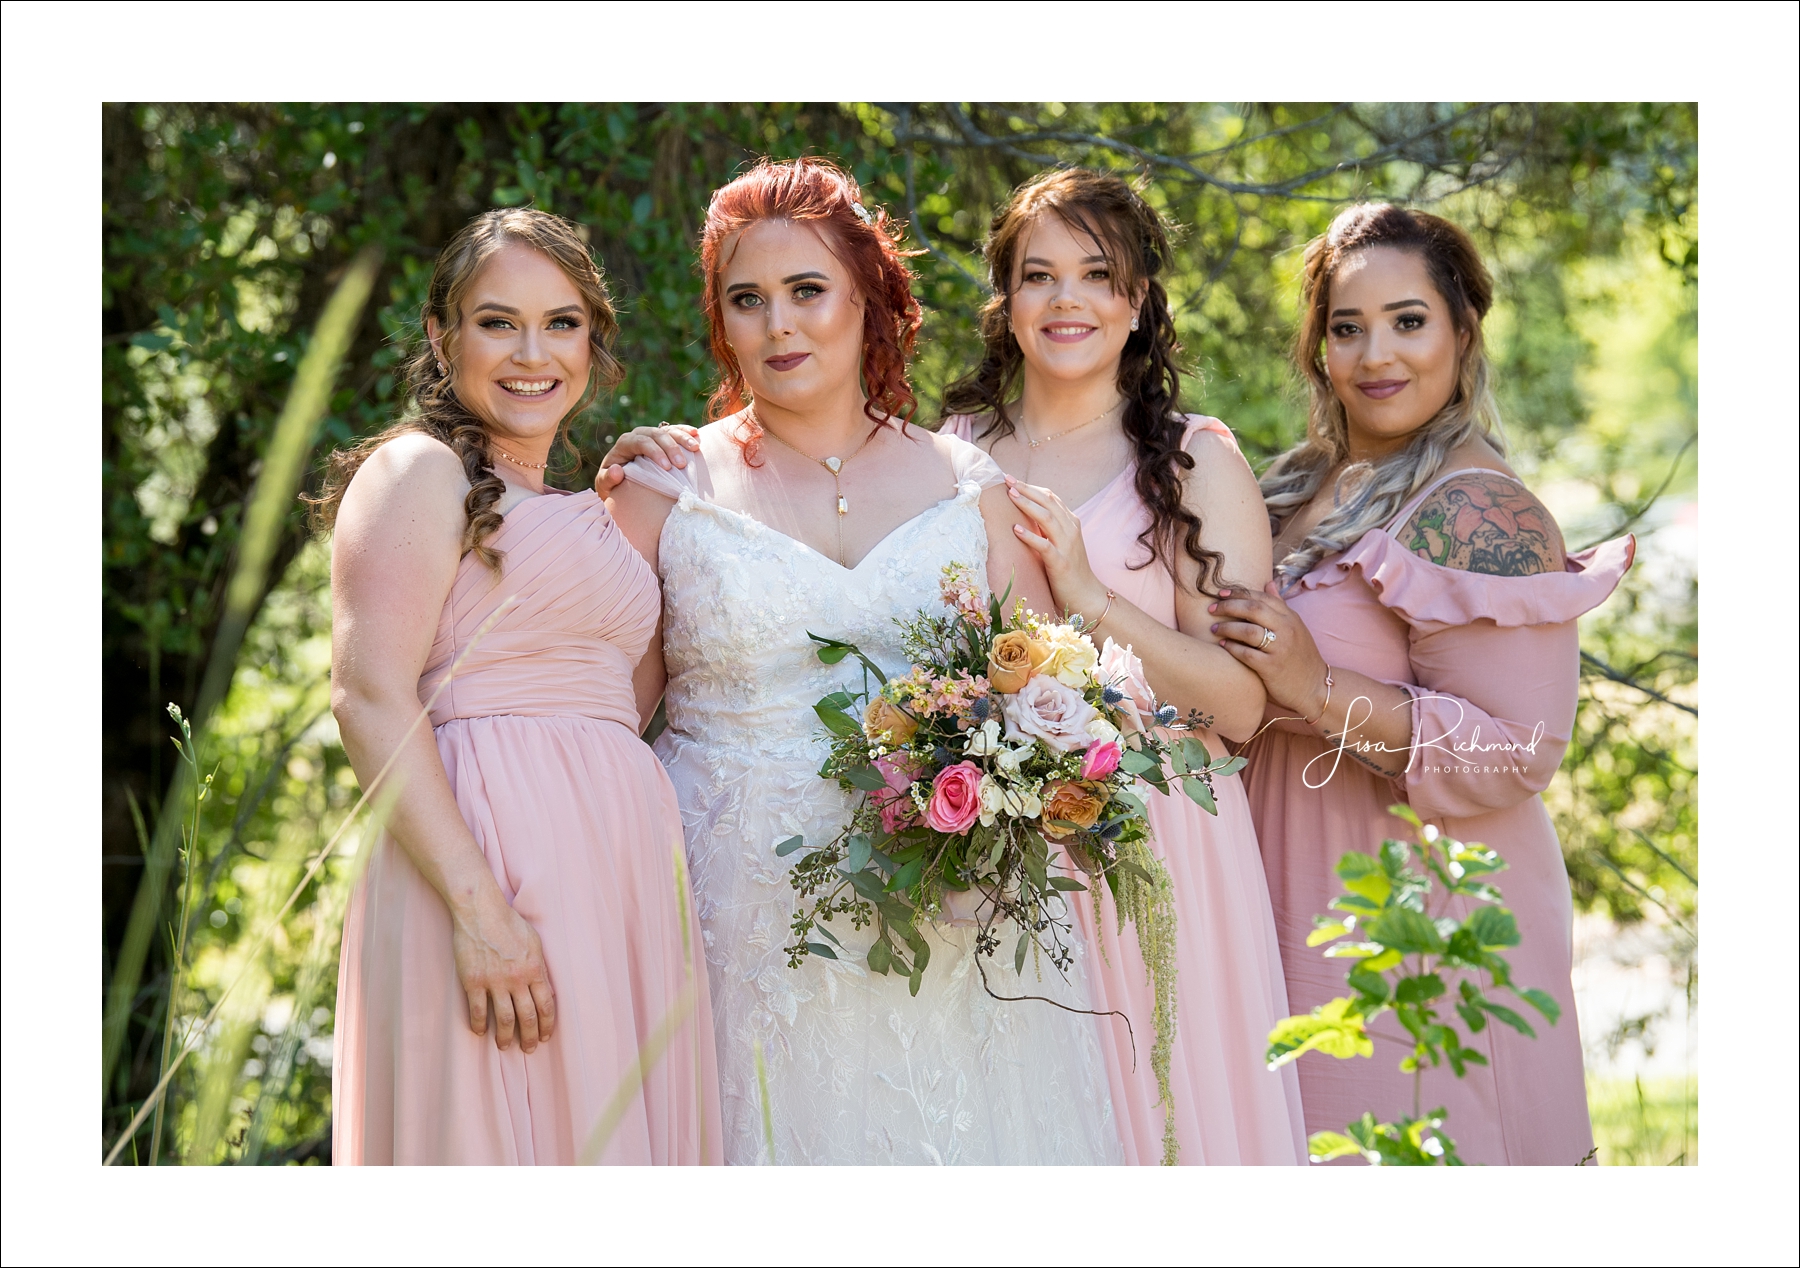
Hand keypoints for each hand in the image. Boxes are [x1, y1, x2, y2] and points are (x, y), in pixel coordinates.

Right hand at [450, 884, 556, 1052]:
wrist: (481, 911)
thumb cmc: (509, 923)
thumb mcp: (534, 942)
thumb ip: (540, 967)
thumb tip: (547, 990)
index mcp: (535, 969)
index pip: (546, 1005)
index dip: (546, 1024)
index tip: (545, 1036)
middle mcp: (517, 978)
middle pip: (527, 1016)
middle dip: (530, 1036)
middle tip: (528, 1048)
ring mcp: (494, 981)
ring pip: (504, 1019)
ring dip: (505, 1036)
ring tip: (504, 1046)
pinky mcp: (473, 981)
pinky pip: (478, 1010)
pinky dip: (479, 1024)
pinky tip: (479, 1031)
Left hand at [592, 423, 700, 494]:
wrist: (619, 483)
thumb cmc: (612, 486)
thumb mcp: (604, 486)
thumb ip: (607, 479)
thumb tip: (617, 470)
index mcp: (624, 444)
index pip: (640, 442)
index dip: (654, 452)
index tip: (667, 468)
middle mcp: (638, 435)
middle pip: (656, 434)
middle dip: (670, 447)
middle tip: (682, 464)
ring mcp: (651, 435)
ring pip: (667, 430)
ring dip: (682, 438)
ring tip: (695, 448)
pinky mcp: (661, 439)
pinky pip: (674, 431)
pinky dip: (685, 432)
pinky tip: (696, 435)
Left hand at [1003, 477, 1107, 616]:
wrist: (1086, 595)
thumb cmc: (1069, 570)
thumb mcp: (1060, 543)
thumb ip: (1049, 528)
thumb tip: (1026, 516)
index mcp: (1070, 523)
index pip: (1050, 497)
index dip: (1031, 487)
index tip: (1012, 480)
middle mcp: (1070, 530)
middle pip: (1048, 502)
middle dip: (1026, 489)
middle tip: (1007, 480)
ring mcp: (1067, 545)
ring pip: (1047, 518)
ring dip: (1027, 505)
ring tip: (1010, 495)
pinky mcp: (1061, 563)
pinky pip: (1045, 546)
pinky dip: (1030, 536)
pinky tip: (1015, 529)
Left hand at [1211, 581, 1330, 717]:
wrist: (1315, 686)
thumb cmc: (1300, 656)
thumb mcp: (1295, 627)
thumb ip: (1280, 605)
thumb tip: (1268, 583)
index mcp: (1291, 617)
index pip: (1262, 597)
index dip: (1240, 593)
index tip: (1221, 593)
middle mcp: (1286, 629)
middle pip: (1253, 609)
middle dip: (1229, 606)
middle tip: (1212, 609)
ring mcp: (1280, 648)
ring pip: (1248, 631)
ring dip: (1227, 628)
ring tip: (1214, 628)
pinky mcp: (1272, 667)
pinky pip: (1247, 654)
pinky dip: (1232, 648)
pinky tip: (1222, 645)